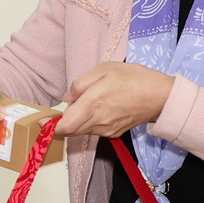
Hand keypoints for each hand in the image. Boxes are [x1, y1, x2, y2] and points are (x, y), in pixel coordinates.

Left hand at [56, 62, 173, 137]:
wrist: (161, 96)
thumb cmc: (133, 78)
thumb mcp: (104, 70)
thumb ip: (80, 84)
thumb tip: (67, 98)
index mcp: (93, 105)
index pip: (64, 126)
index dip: (51, 126)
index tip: (42, 121)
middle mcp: (98, 122)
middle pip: (70, 131)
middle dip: (62, 122)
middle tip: (61, 111)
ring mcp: (107, 130)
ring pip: (82, 131)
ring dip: (76, 122)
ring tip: (85, 105)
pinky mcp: (114, 133)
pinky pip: (94, 130)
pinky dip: (89, 123)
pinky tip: (99, 109)